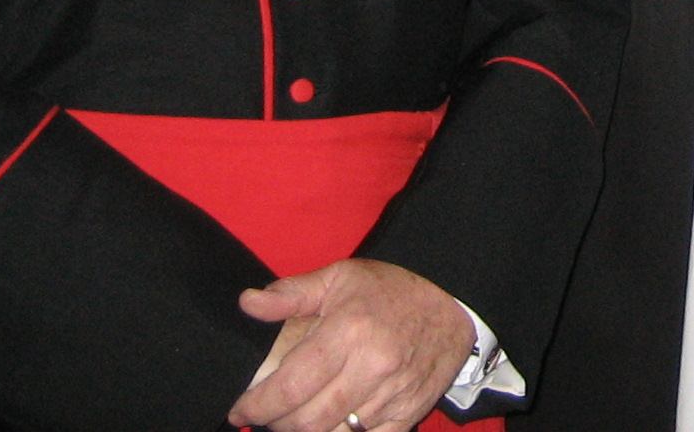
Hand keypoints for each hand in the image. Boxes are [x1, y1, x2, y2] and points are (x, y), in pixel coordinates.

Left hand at [227, 259, 472, 431]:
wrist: (453, 303)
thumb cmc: (389, 291)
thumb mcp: (340, 278)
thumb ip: (291, 293)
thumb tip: (247, 303)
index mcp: (349, 330)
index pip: (292, 384)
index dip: (259, 405)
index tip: (240, 410)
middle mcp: (372, 367)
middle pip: (308, 419)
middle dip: (276, 423)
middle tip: (264, 415)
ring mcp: (392, 395)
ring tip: (290, 420)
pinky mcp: (407, 414)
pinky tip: (328, 426)